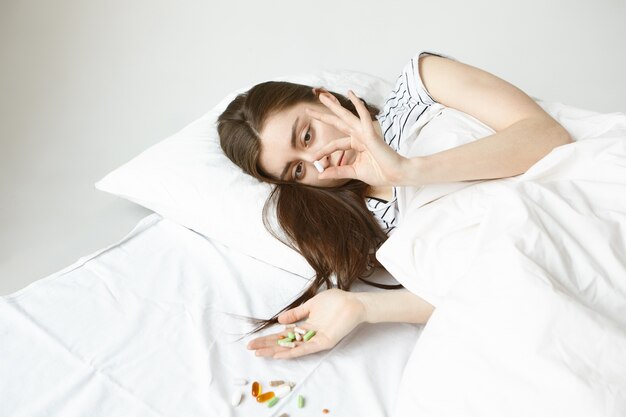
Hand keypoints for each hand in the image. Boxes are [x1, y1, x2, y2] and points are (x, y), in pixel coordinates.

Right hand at [246, 289, 365, 358]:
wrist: (355, 302)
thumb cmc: (336, 301)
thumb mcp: (311, 305)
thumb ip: (296, 314)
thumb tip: (279, 320)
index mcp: (306, 326)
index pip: (283, 335)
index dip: (269, 338)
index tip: (254, 342)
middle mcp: (309, 335)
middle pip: (284, 343)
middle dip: (267, 346)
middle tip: (251, 349)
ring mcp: (316, 339)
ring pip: (292, 348)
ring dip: (275, 351)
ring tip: (260, 354)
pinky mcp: (324, 341)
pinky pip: (306, 348)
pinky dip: (293, 352)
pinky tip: (280, 354)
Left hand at [307, 90, 410, 186]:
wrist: (397, 175)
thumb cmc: (381, 173)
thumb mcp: (354, 172)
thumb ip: (338, 172)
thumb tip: (320, 175)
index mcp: (356, 144)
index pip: (335, 144)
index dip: (322, 151)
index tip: (312, 159)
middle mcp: (359, 135)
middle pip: (338, 123)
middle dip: (323, 115)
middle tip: (308, 110)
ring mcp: (365, 132)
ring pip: (346, 116)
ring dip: (334, 105)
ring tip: (322, 96)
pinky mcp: (371, 133)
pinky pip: (364, 115)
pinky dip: (358, 104)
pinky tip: (351, 94)